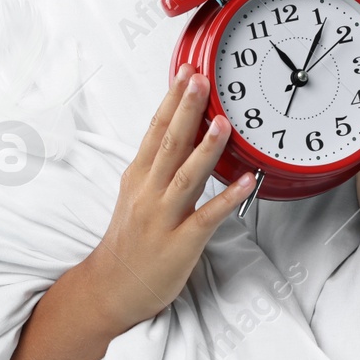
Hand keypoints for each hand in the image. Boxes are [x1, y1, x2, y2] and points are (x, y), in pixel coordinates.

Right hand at [87, 64, 254, 330]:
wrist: (112, 287)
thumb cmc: (129, 239)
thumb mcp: (134, 193)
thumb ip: (155, 164)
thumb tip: (178, 130)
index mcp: (137, 176)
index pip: (155, 130)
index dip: (172, 100)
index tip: (185, 72)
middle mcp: (148, 192)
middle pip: (168, 144)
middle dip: (186, 110)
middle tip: (201, 80)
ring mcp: (163, 218)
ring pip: (186, 176)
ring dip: (205, 148)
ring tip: (223, 122)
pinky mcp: (180, 244)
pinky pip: (207, 217)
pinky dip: (227, 198)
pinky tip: (248, 181)